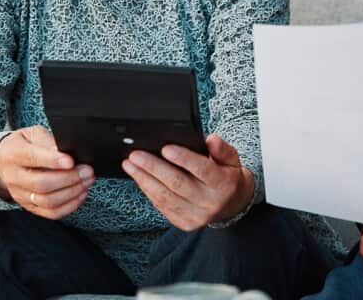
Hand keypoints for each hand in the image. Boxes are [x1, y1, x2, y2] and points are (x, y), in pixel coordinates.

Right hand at [0, 126, 93, 219]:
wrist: (3, 162)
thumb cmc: (22, 145)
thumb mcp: (32, 134)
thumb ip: (47, 141)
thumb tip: (65, 152)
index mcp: (13, 154)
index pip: (32, 158)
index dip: (53, 161)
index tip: (71, 161)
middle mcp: (14, 177)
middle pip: (41, 184)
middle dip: (69, 179)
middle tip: (87, 171)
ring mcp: (20, 195)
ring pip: (47, 201)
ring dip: (72, 192)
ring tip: (87, 181)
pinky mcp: (29, 206)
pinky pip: (50, 212)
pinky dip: (69, 205)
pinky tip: (80, 194)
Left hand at [122, 134, 254, 230]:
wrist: (232, 205)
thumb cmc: (227, 177)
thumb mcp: (232, 159)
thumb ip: (222, 149)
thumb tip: (211, 139)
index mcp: (224, 184)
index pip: (202, 170)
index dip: (184, 159)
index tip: (165, 148)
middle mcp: (210, 202)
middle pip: (177, 183)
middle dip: (153, 167)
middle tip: (136, 155)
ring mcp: (196, 216)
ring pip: (165, 196)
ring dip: (144, 179)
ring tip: (130, 165)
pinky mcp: (184, 223)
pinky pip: (162, 206)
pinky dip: (148, 191)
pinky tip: (139, 178)